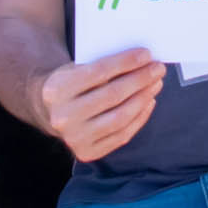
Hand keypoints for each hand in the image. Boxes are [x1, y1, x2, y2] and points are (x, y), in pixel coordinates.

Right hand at [40, 43, 170, 161]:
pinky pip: (121, 135)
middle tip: (158, 68)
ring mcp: (74, 138)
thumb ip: (102, 65)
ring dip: (143, 98)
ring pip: (120, 118)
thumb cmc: (71, 83)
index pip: (99, 72)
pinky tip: (148, 102)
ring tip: (156, 84)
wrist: (49, 111)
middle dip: (140, 80)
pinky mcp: (87, 152)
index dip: (126, 62)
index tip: (147, 54)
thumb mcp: (75, 68)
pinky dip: (139, 118)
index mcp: (57, 89)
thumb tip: (142, 61)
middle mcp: (63, 117)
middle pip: (112, 95)